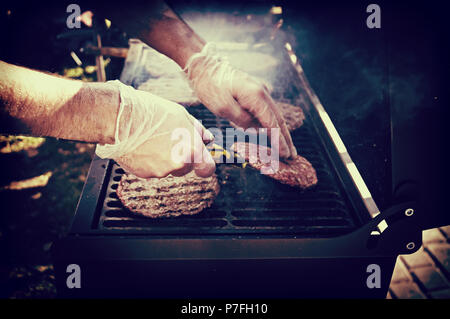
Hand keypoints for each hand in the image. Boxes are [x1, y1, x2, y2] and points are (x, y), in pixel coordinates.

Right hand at [95, 80, 215, 177]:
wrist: (120, 118)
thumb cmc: (151, 112)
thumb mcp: (181, 114)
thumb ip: (197, 130)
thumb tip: (208, 140)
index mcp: (191, 149)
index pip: (207, 168)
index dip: (204, 164)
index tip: (201, 159)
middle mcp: (178, 164)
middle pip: (186, 168)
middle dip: (182, 157)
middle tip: (169, 139)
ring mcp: (160, 171)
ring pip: (168, 169)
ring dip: (164, 158)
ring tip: (152, 139)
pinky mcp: (144, 174)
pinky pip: (151, 169)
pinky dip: (149, 161)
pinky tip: (141, 145)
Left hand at [184, 43, 296, 158]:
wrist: (204, 66)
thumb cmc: (210, 86)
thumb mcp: (223, 107)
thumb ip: (242, 120)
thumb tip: (256, 129)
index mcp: (256, 96)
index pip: (272, 124)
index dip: (280, 141)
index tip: (287, 155)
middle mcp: (262, 92)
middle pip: (278, 120)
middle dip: (286, 139)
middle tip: (293, 156)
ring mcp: (259, 91)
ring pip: (274, 116)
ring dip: (281, 133)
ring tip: (287, 149)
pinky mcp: (253, 93)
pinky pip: (266, 112)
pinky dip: (271, 125)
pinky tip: (273, 134)